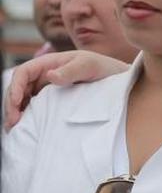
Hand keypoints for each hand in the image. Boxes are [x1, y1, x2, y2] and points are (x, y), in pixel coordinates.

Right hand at [4, 51, 128, 129]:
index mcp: (49, 63)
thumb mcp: (89, 66)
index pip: (23, 72)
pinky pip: (33, 107)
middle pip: (18, 88)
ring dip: (15, 112)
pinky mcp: (51, 101)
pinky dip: (26, 117)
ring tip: (15, 129)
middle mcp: (44, 75)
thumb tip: (49, 75)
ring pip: (22, 100)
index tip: (17, 102)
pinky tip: (25, 128)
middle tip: (13, 123)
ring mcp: (46, 88)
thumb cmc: (103, 68)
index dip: (16, 86)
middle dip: (11, 104)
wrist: (118, 80)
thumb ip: (71, 70)